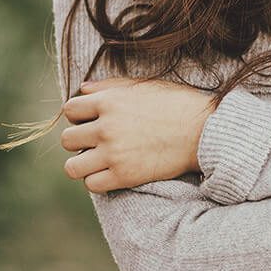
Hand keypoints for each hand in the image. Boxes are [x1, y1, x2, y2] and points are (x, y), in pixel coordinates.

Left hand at [59, 76, 218, 192]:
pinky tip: (111, 174)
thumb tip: (82, 88)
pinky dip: (98, 181)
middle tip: (96, 143)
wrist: (203, 130)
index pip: (70, 110)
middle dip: (79, 141)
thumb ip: (110, 86)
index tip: (91, 122)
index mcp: (109, 101)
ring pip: (73, 167)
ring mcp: (114, 153)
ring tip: (98, 162)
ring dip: (83, 165)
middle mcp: (106, 127)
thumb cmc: (176, 103)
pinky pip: (92, 185)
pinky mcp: (125, 176)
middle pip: (67, 140)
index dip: (78, 116)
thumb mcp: (142, 85)